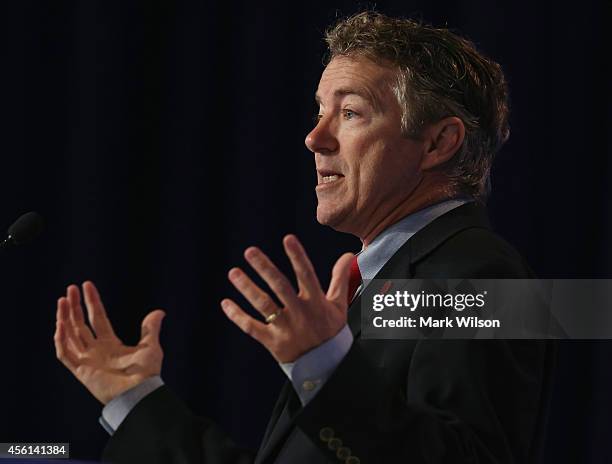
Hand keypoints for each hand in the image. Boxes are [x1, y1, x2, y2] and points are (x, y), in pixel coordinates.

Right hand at [54, 281, 164, 404]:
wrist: (139, 392)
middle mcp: (96, 350)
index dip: (92, 302)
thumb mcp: (150, 346)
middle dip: (74, 307)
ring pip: (70, 336)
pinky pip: (66, 354)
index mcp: (110, 344)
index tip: (86, 285)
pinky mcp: (81, 371)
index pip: (97, 318)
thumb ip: (150, 328)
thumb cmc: (146, 373)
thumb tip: (160, 311)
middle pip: (80, 324)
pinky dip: (61, 341)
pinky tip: (61, 325)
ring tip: (62, 300)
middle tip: (69, 289)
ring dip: (64, 318)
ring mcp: (87, 360)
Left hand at [221, 234, 353, 362]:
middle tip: (250, 251)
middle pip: (280, 287)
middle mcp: (300, 314)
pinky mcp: (273, 342)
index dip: (297, 257)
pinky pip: (251, 327)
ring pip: (263, 305)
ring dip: (247, 288)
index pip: (307, 275)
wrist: (327, 367)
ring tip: (233, 272)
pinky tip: (226, 303)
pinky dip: (237, 316)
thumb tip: (349, 255)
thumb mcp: (339, 305)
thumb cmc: (331, 332)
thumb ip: (340, 278)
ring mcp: (285, 329)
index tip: (288, 238)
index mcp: (316, 303)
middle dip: (265, 268)